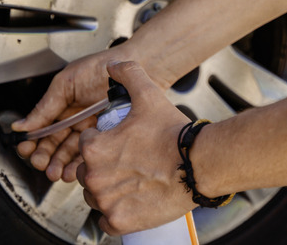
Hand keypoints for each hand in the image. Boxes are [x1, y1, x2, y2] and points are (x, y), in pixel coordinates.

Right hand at [12, 48, 128, 181]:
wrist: (132, 66)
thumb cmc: (99, 68)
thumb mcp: (66, 84)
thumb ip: (44, 107)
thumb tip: (21, 126)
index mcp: (63, 109)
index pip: (44, 130)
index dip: (33, 141)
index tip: (25, 149)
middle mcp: (76, 122)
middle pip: (56, 146)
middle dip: (45, 157)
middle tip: (40, 164)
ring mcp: (92, 131)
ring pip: (71, 154)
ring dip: (60, 165)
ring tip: (54, 173)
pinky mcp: (108, 138)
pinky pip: (92, 154)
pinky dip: (80, 165)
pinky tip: (71, 171)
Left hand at [77, 61, 195, 235]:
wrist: (199, 164)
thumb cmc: (173, 134)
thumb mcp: (149, 95)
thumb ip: (128, 74)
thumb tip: (114, 65)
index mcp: (95, 148)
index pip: (87, 146)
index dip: (103, 143)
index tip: (120, 145)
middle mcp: (95, 176)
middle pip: (87, 172)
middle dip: (103, 168)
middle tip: (128, 164)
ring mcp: (106, 202)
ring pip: (95, 196)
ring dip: (108, 191)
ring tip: (132, 182)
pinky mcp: (119, 221)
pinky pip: (105, 220)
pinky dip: (115, 214)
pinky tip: (131, 202)